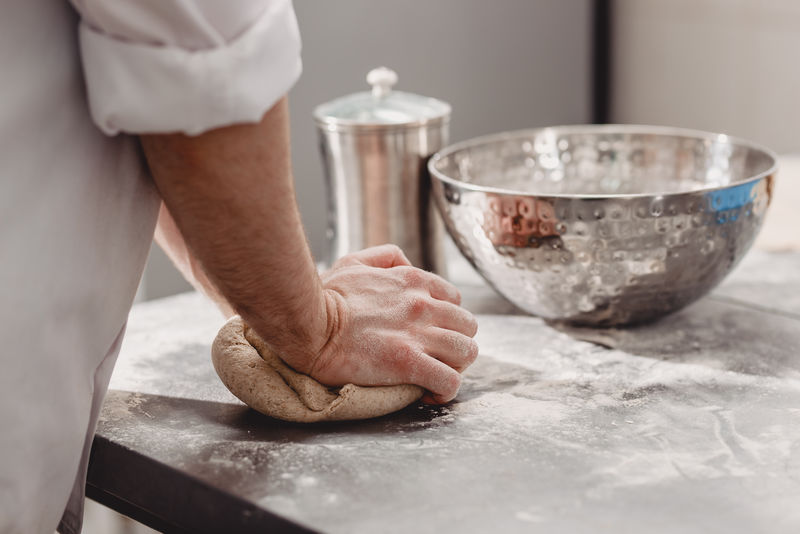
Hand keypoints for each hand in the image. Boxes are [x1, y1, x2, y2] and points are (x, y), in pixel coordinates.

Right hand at [309, 245, 478, 403]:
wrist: (309, 324)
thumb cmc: (325, 296)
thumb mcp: (355, 261)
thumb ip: (385, 256)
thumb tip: (404, 261)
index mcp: (413, 281)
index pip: (454, 300)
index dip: (447, 319)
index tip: (431, 333)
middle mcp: (422, 305)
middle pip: (467, 326)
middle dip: (456, 342)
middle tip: (437, 356)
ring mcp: (418, 335)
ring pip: (466, 351)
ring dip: (455, 366)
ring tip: (436, 374)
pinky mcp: (408, 363)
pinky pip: (449, 380)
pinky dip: (445, 390)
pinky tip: (430, 394)